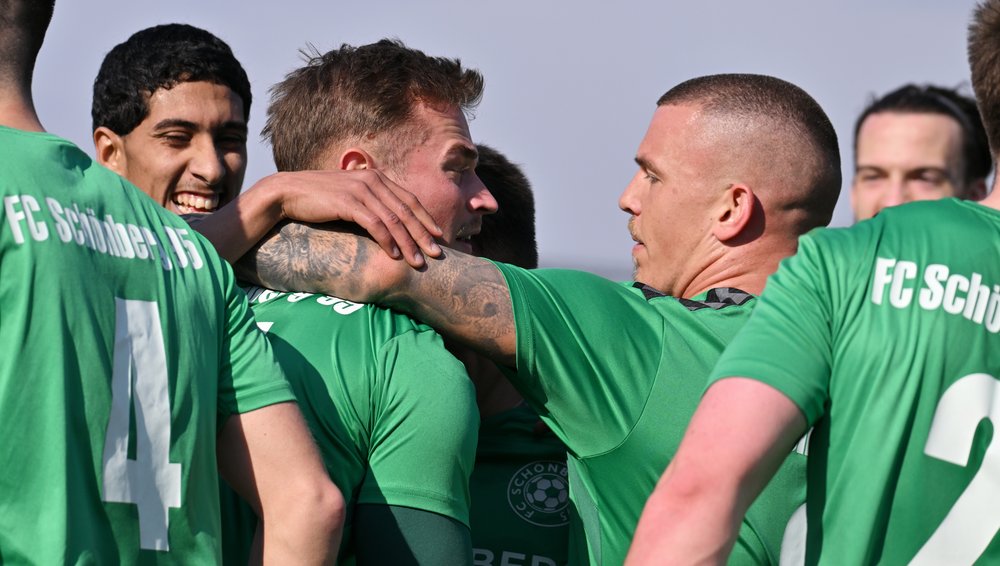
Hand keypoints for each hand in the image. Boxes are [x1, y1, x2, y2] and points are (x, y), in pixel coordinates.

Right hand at [259, 169, 442, 267]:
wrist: (288, 192)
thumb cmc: (319, 198)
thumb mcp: (351, 196)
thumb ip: (370, 202)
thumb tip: (387, 221)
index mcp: (377, 178)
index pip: (409, 199)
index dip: (425, 219)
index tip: (439, 236)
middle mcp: (372, 181)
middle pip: (406, 211)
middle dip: (424, 234)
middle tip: (438, 253)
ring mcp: (361, 190)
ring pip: (394, 220)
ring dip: (409, 243)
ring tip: (419, 261)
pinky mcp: (348, 202)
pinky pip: (375, 224)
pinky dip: (387, 241)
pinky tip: (395, 255)